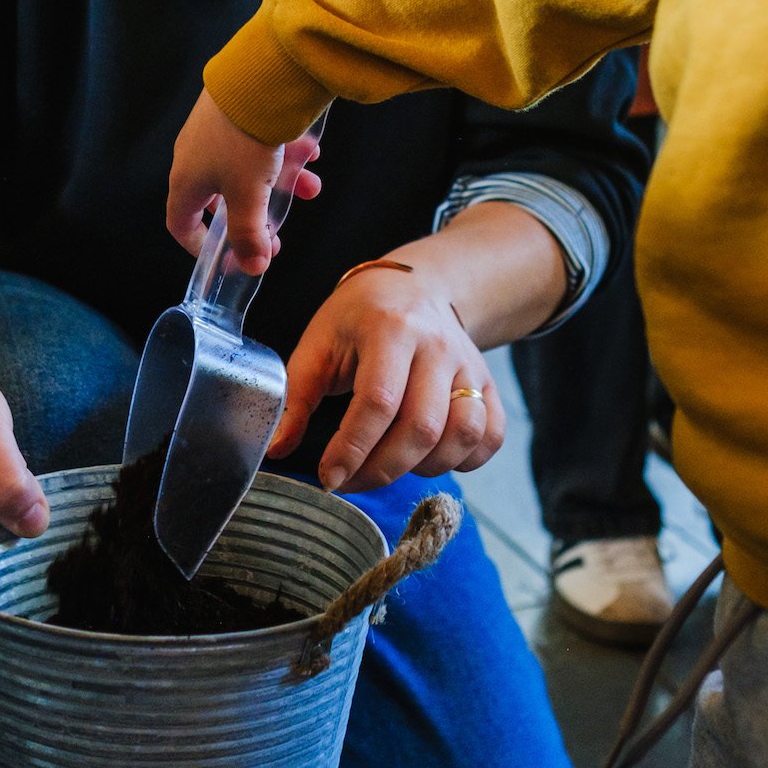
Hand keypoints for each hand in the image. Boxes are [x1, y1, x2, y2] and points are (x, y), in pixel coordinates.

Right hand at [167, 88, 321, 272]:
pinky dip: (284, 151)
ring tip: (310, 185)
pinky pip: (259, 140)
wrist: (258, 74)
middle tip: (278, 228)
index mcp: (187, 179)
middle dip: (256, 214)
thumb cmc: (245, 139)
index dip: (200, 247)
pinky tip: (310, 152)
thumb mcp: (250, 194)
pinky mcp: (236, 108)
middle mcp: (196, 154)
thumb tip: (252, 268)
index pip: (180, 223)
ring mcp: (216, 128)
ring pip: (248, 168)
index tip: (229, 257)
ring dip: (280, 182)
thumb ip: (250, 234)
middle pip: (223, 197)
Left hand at [268, 237, 505, 493]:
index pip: (378, 401)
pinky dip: (465, 460)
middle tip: (351, 480)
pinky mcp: (488, 381)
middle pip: (422, 426)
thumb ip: (297, 397)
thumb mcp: (318, 344)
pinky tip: (430, 458)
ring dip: (425, 467)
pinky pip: (490, 434)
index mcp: (389, 328)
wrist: (413, 287)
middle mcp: (437, 344)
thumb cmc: (358, 318)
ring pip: (463, 433)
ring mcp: (468, 363)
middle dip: (382, 469)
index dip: (351, 449)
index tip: (328, 476)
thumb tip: (277, 449)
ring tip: (390, 463)